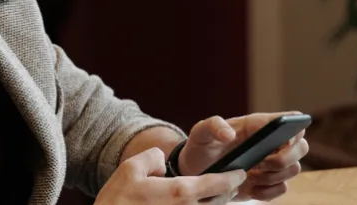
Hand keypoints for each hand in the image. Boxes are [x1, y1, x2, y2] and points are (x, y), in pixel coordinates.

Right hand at [96, 147, 246, 204]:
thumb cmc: (117, 202)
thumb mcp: (130, 169)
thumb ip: (151, 157)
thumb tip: (162, 160)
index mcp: (179, 192)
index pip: (215, 184)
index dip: (231, 177)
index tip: (240, 173)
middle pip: (217, 202)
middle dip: (226, 191)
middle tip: (231, 184)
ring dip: (215, 203)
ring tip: (217, 195)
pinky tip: (193, 204)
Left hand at [177, 112, 308, 201]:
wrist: (196, 172)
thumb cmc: (201, 146)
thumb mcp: (201, 132)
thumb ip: (213, 126)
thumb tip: (229, 135)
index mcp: (257, 125)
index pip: (287, 120)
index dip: (295, 127)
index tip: (285, 139)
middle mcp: (269, 143)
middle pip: (301, 147)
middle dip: (286, 157)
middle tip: (261, 163)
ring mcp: (270, 164)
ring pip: (294, 169)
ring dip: (275, 175)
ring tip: (251, 175)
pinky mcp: (266, 183)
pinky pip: (282, 189)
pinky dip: (268, 191)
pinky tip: (251, 188)